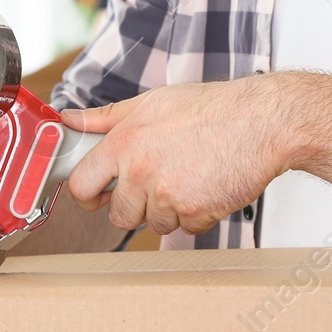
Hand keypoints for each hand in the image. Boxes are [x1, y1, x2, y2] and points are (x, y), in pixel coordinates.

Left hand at [61, 77, 294, 234]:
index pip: (81, 185)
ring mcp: (167, 195)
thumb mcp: (151, 103)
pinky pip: (185, 229)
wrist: (263, 121)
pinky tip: (207, 186)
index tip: (97, 195)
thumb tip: (67, 121)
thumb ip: (105, 117)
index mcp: (124, 143)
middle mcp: (141, 171)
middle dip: (135, 206)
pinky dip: (196, 215)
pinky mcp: (195, 212)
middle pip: (119, 215)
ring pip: (154, 224)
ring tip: (189, 177)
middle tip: (158, 183)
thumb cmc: (210, 109)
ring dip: (169, 209)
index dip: (87, 195)